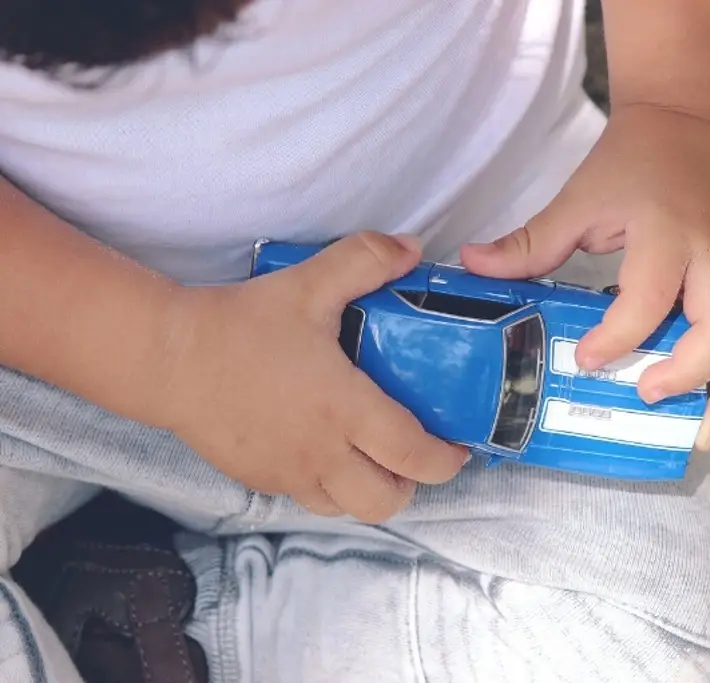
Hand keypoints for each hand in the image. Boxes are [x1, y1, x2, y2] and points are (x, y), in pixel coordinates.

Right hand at [151, 232, 467, 521]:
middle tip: (415, 452)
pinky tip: (329, 450)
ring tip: (376, 456)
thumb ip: (366, 260)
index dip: (445, 459)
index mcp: (344, 410)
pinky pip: (310, 499)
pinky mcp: (261, 479)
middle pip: (387, 502)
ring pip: (349, 508)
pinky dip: (332, 487)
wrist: (168, 358)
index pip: (413, 456)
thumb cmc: (241, 324)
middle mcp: (323, 453)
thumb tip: (413, 249)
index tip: (457, 444)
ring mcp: (290, 473)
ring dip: (372, 490)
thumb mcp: (308, 284)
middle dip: (413, 484)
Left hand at [461, 104, 709, 450]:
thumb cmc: (630, 163)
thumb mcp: (578, 198)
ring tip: (699, 436)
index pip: (649, 297)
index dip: (619, 336)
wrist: (688, 126)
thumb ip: (529, 241)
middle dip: (688, 372)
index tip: (587, 359)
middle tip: (643, 394)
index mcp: (665, 232)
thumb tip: (471, 266)